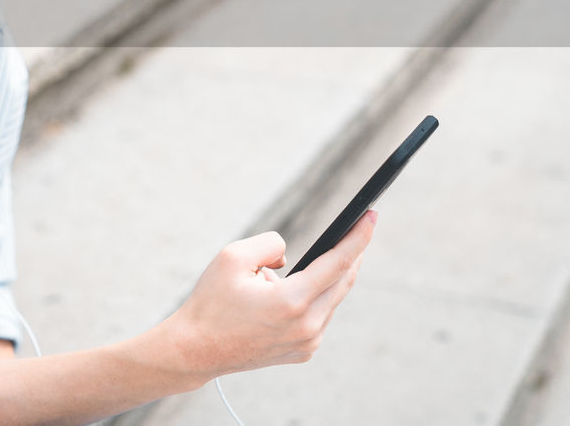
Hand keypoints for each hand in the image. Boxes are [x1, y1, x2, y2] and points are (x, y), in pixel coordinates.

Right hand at [166, 209, 376, 382]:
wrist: (196, 350)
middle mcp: (307, 327)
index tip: (372, 216)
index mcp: (292, 302)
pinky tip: (286, 294)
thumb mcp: (233, 256)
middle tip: (358, 228)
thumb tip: (289, 254)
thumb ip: (270, 244)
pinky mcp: (303, 353)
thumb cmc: (211, 301)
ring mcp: (308, 343)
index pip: (338, 263)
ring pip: (330, 299)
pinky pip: (318, 316)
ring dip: (320, 278)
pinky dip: (310, 298)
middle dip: (352, 253)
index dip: (358, 237)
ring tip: (286, 269)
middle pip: (342, 281)